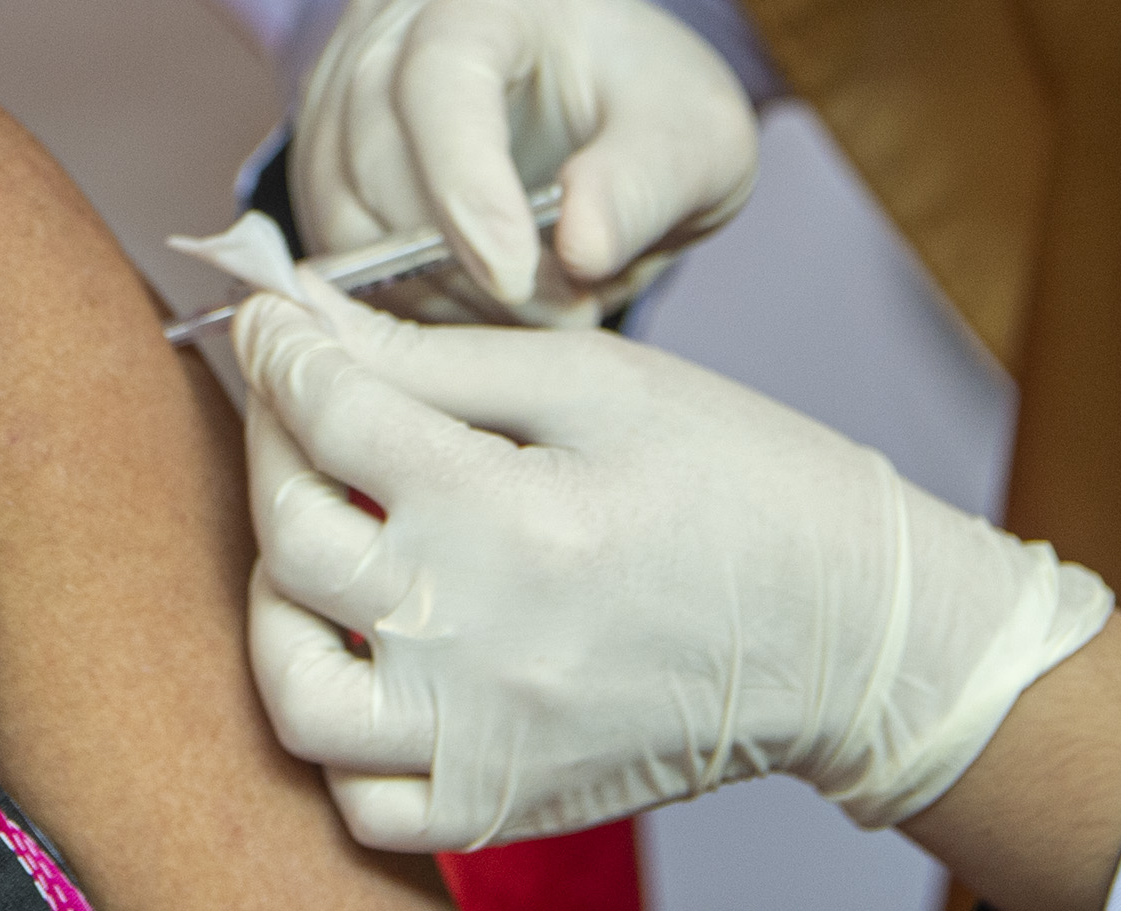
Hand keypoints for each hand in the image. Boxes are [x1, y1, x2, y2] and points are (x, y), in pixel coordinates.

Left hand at [234, 282, 1112, 848]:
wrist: (852, 633)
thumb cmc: (739, 482)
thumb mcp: (595, 381)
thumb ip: (435, 354)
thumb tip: (305, 314)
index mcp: (511, 513)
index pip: (328, 416)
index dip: (278, 350)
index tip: (268, 320)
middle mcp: (480, 640)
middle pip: (291, 540)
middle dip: (272, 445)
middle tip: (298, 405)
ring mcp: (485, 740)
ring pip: (296, 691)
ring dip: (278, 604)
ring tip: (318, 546)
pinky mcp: (505, 806)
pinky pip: (364, 798)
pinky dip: (338, 732)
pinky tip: (367, 654)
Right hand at [288, 0, 758, 323]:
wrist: (605, 105)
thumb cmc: (652, 106)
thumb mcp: (700, 140)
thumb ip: (647, 185)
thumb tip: (579, 247)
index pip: (444, 72)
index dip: (466, 181)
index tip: (517, 277)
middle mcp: (391, 10)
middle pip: (377, 146)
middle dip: (460, 257)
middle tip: (560, 310)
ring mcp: (339, 69)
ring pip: (341, 202)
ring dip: (430, 284)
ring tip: (531, 309)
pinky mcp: (321, 140)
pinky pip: (331, 233)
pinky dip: (400, 289)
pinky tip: (477, 301)